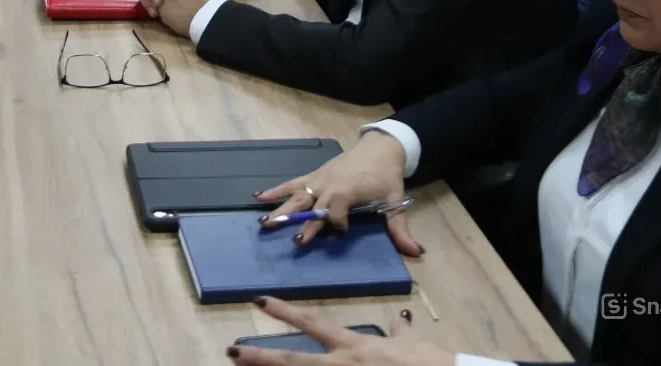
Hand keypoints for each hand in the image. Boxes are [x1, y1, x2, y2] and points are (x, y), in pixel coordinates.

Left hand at [229, 297, 449, 365]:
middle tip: (231, 352)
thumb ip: (400, 333)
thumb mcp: (413, 345)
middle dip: (260, 358)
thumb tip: (398, 318)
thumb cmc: (428, 365)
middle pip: (294, 361)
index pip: (313, 324)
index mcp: (355, 347)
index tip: (260, 301)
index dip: (285, 312)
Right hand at [252, 130, 421, 254]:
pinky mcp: (314, 175)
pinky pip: (292, 183)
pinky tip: (259, 197)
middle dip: (300, 222)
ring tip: (263, 222)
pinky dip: (275, 190)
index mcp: (348, 190)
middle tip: (290, 239)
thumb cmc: (386, 176)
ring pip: (297, 195)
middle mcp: (329, 185)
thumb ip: (400, 229)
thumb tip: (417, 253)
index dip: (338, 222)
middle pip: (312, 205)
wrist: (380, 147)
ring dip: (280, 208)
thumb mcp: (395, 202)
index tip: (342, 232)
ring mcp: (319, 179)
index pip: (337, 210)